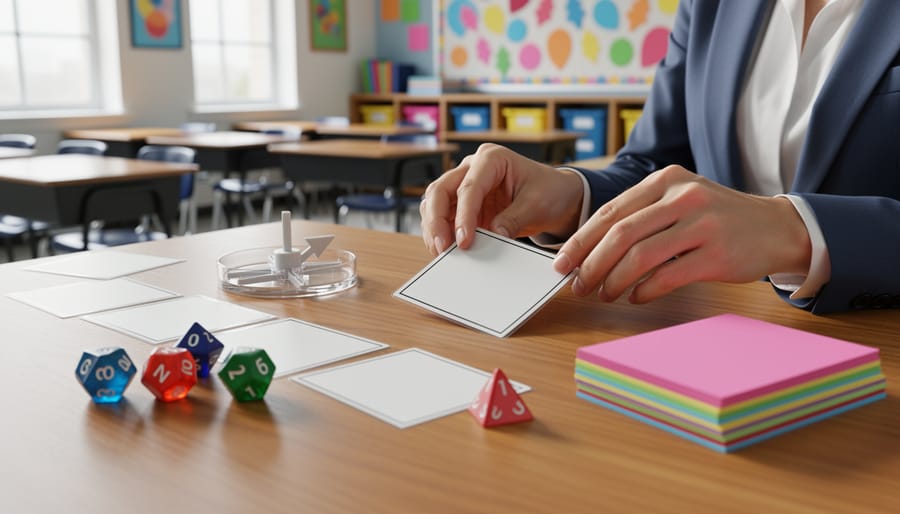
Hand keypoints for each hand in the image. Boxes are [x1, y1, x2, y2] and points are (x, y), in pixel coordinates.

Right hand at [419, 143, 583, 254]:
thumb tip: (492, 236)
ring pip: (435, 203)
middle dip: (437, 221)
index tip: (464, 241)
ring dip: (434, 228)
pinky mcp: (463, 204)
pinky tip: (446, 250)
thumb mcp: (537, 204)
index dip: (464, 215)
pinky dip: (441, 233)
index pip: (469, 187)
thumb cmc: (548, 191)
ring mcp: (464, 185)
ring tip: (442, 253)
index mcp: (492, 158)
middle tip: (442, 248)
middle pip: (440, 191)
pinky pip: (443, 217)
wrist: (555, 196)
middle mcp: (472, 168)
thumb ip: (513, 219)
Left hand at [553, 165, 811, 302]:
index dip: (581, 240)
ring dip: (613, 281)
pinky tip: (635, 298)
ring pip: (640, 256)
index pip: (610, 212)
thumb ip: (641, 215)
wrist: (777, 227)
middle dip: (591, 264)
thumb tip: (589, 249)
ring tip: (603, 295)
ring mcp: (702, 225)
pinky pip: (667, 277)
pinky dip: (644, 291)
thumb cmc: (718, 218)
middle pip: (620, 234)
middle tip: (578, 286)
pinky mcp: (717, 255)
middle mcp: (683, 197)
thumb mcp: (680, 199)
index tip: (561, 262)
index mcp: (666, 180)